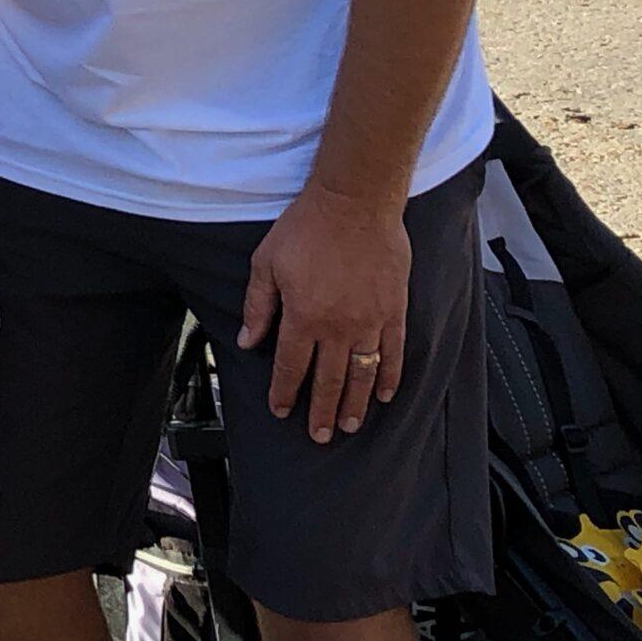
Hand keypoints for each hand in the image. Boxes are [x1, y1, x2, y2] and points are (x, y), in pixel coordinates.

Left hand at [237, 179, 410, 442]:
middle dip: (322, 411)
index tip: (281, 411)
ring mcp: (370, 321)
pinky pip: (394, 353)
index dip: (285, 392)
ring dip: (355, 404)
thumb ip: (258, 306)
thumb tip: (247, 341)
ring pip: (362, 374)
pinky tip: (384, 395)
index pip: (291, 366)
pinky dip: (389, 377)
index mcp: (303, 316)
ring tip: (350, 426)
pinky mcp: (394, 311)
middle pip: (329, 380)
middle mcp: (338, 327)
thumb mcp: (266, 263)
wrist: (354, 204)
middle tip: (320, 436)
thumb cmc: (305, 229)